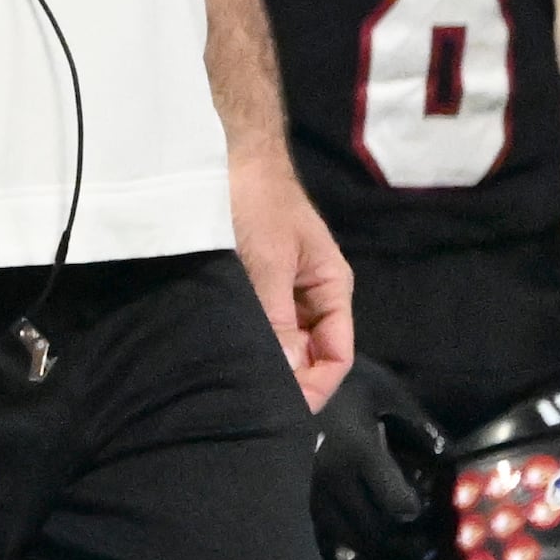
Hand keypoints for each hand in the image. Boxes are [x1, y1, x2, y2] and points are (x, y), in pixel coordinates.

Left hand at [232, 147, 353, 409]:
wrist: (224, 152)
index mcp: (330, 287)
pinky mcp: (250, 284)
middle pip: (308, 354)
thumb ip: (276, 316)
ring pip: (280, 341)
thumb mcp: (267, 260)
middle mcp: (310, 295)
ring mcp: (280, 290)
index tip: (283, 407)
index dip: (315, 385)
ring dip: (263, 359)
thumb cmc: (254, 201)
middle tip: (250, 400)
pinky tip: (222, 352)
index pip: (337, 354)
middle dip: (287, 378)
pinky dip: (244, 339)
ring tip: (233, 380)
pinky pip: (255, 323)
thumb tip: (286, 371)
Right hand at [308, 357, 444, 559]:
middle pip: (372, 527)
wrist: (279, 369)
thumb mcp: (383, 388)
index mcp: (360, 452)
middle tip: (399, 517)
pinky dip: (336, 533)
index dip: (412, 507)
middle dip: (392, 530)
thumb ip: (418, 421)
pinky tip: (346, 524)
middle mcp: (333, 476)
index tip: (415, 501)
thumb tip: (450, 454)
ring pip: (343, 533)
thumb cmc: (337, 378)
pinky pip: (317, 525)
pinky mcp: (289, 486)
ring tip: (376, 524)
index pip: (397, 503)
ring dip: (365, 535)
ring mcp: (307, 485)